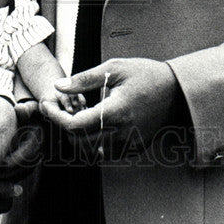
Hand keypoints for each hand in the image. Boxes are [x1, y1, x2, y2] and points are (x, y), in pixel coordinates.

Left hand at [41, 58, 183, 152]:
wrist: (176, 91)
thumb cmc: (145, 75)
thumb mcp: (114, 68)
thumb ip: (84, 79)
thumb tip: (58, 86)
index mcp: (115, 112)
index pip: (74, 125)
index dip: (55, 117)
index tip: (47, 105)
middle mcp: (121, 133)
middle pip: (78, 142)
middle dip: (64, 127)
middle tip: (64, 107)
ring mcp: (128, 145)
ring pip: (90, 152)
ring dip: (78, 137)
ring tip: (81, 114)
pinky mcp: (133, 150)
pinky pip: (105, 155)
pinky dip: (93, 143)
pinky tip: (95, 123)